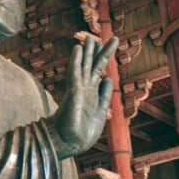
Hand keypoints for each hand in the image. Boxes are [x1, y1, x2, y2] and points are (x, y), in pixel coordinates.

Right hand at [47, 36, 118, 158]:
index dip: (103, 59)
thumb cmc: (83, 132)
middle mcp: (85, 89)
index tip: (105, 46)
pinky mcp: (73, 92)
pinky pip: (75, 72)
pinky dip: (76, 60)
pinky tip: (77, 48)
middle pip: (93, 66)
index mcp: (93, 93)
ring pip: (85, 66)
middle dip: (98, 51)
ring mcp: (79, 89)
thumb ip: (104, 95)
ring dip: (88, 51)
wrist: (71, 142)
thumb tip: (108, 79)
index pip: (99, 72)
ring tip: (90, 37)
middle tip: (100, 36)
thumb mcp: (100, 112)